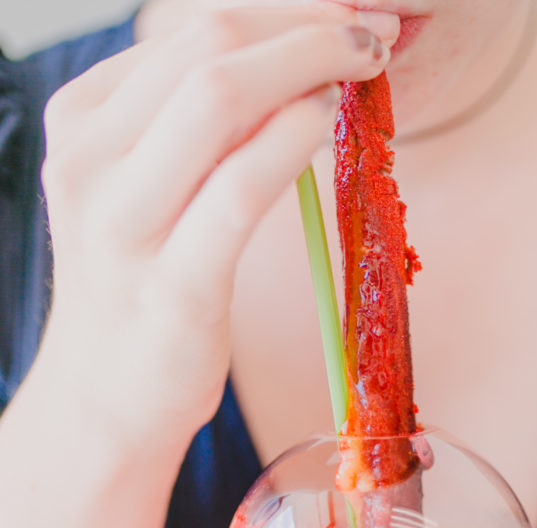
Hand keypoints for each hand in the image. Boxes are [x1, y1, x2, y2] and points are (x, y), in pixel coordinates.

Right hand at [36, 4, 397, 446]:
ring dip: (310, 65)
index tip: (341, 10)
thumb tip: (287, 60)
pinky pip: (241, 188)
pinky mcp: (171, 286)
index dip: (280, 7)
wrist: (106, 397)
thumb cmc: (141, 287)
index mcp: (82, 120)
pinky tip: (328, 123)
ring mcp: (123, 224)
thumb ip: (191, 124)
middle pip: (207, 45)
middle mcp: (88, 160)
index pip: (187, 28)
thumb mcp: (146, 186)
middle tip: (372, 28)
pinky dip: (294, 140)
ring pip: (220, 98)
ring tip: (364, 63)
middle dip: (305, 22)